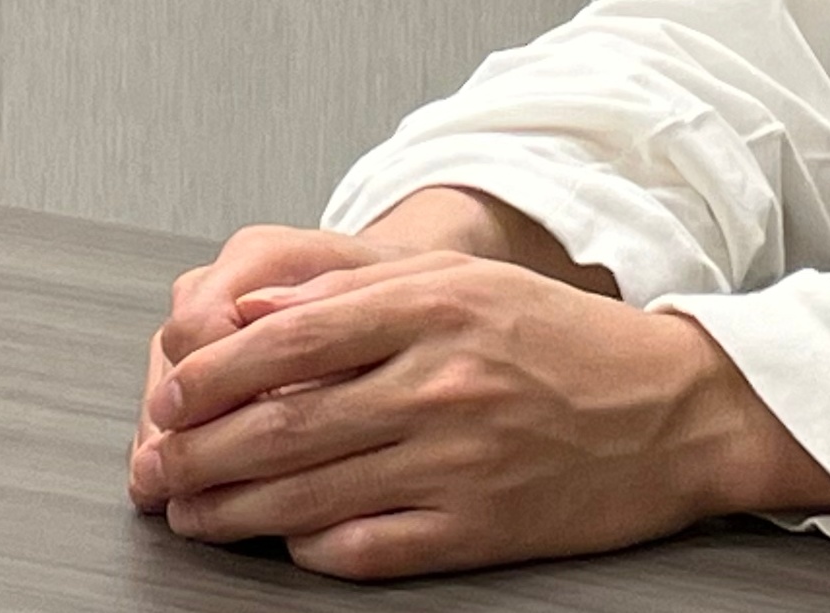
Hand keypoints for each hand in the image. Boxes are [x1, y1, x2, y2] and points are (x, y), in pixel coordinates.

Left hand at [132, 250, 829, 579]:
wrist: (673, 411)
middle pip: (285, 423)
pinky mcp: (479, 528)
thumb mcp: (462, 281)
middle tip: (157, 463)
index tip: (168, 394)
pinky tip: (282, 545)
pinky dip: (312, 549)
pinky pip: (370, 547)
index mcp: (432, 305)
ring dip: (234, 509)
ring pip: (311, 492)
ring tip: (191, 512)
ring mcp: (459, 460)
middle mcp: (439, 381)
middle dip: (201, 450)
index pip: (288, 338)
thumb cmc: (561, 341)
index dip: (212, 372)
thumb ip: (353, 288)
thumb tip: (248, 305)